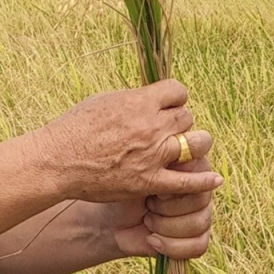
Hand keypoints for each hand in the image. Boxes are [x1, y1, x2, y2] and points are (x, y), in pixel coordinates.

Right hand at [41, 80, 221, 201]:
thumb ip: (133, 100)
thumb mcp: (105, 100)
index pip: (178, 91)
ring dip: (194, 145)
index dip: (175, 98)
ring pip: (196, 144)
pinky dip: (204, 180)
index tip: (168, 105)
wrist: (59, 160)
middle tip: (169, 130)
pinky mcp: (149, 181)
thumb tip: (151, 98)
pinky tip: (214, 179)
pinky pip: (187, 182)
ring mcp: (153, 155)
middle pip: (187, 117)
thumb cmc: (75, 127)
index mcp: (139, 102)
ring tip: (188, 148)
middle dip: (180, 122)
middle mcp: (151, 126)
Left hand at [102, 135, 218, 259]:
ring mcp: (201, 215)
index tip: (156, 189)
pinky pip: (198, 245)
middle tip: (148, 204)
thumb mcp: (139, 175)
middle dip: (167, 207)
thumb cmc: (124, 191)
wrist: (112, 222)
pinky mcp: (197, 238)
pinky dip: (171, 246)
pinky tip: (153, 239)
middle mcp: (201, 189)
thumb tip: (184, 164)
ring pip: (199, 223)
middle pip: (201, 200)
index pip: (202, 173)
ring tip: (147, 220)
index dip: (177, 184)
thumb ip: (163, 166)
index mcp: (190, 167)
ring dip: (165, 226)